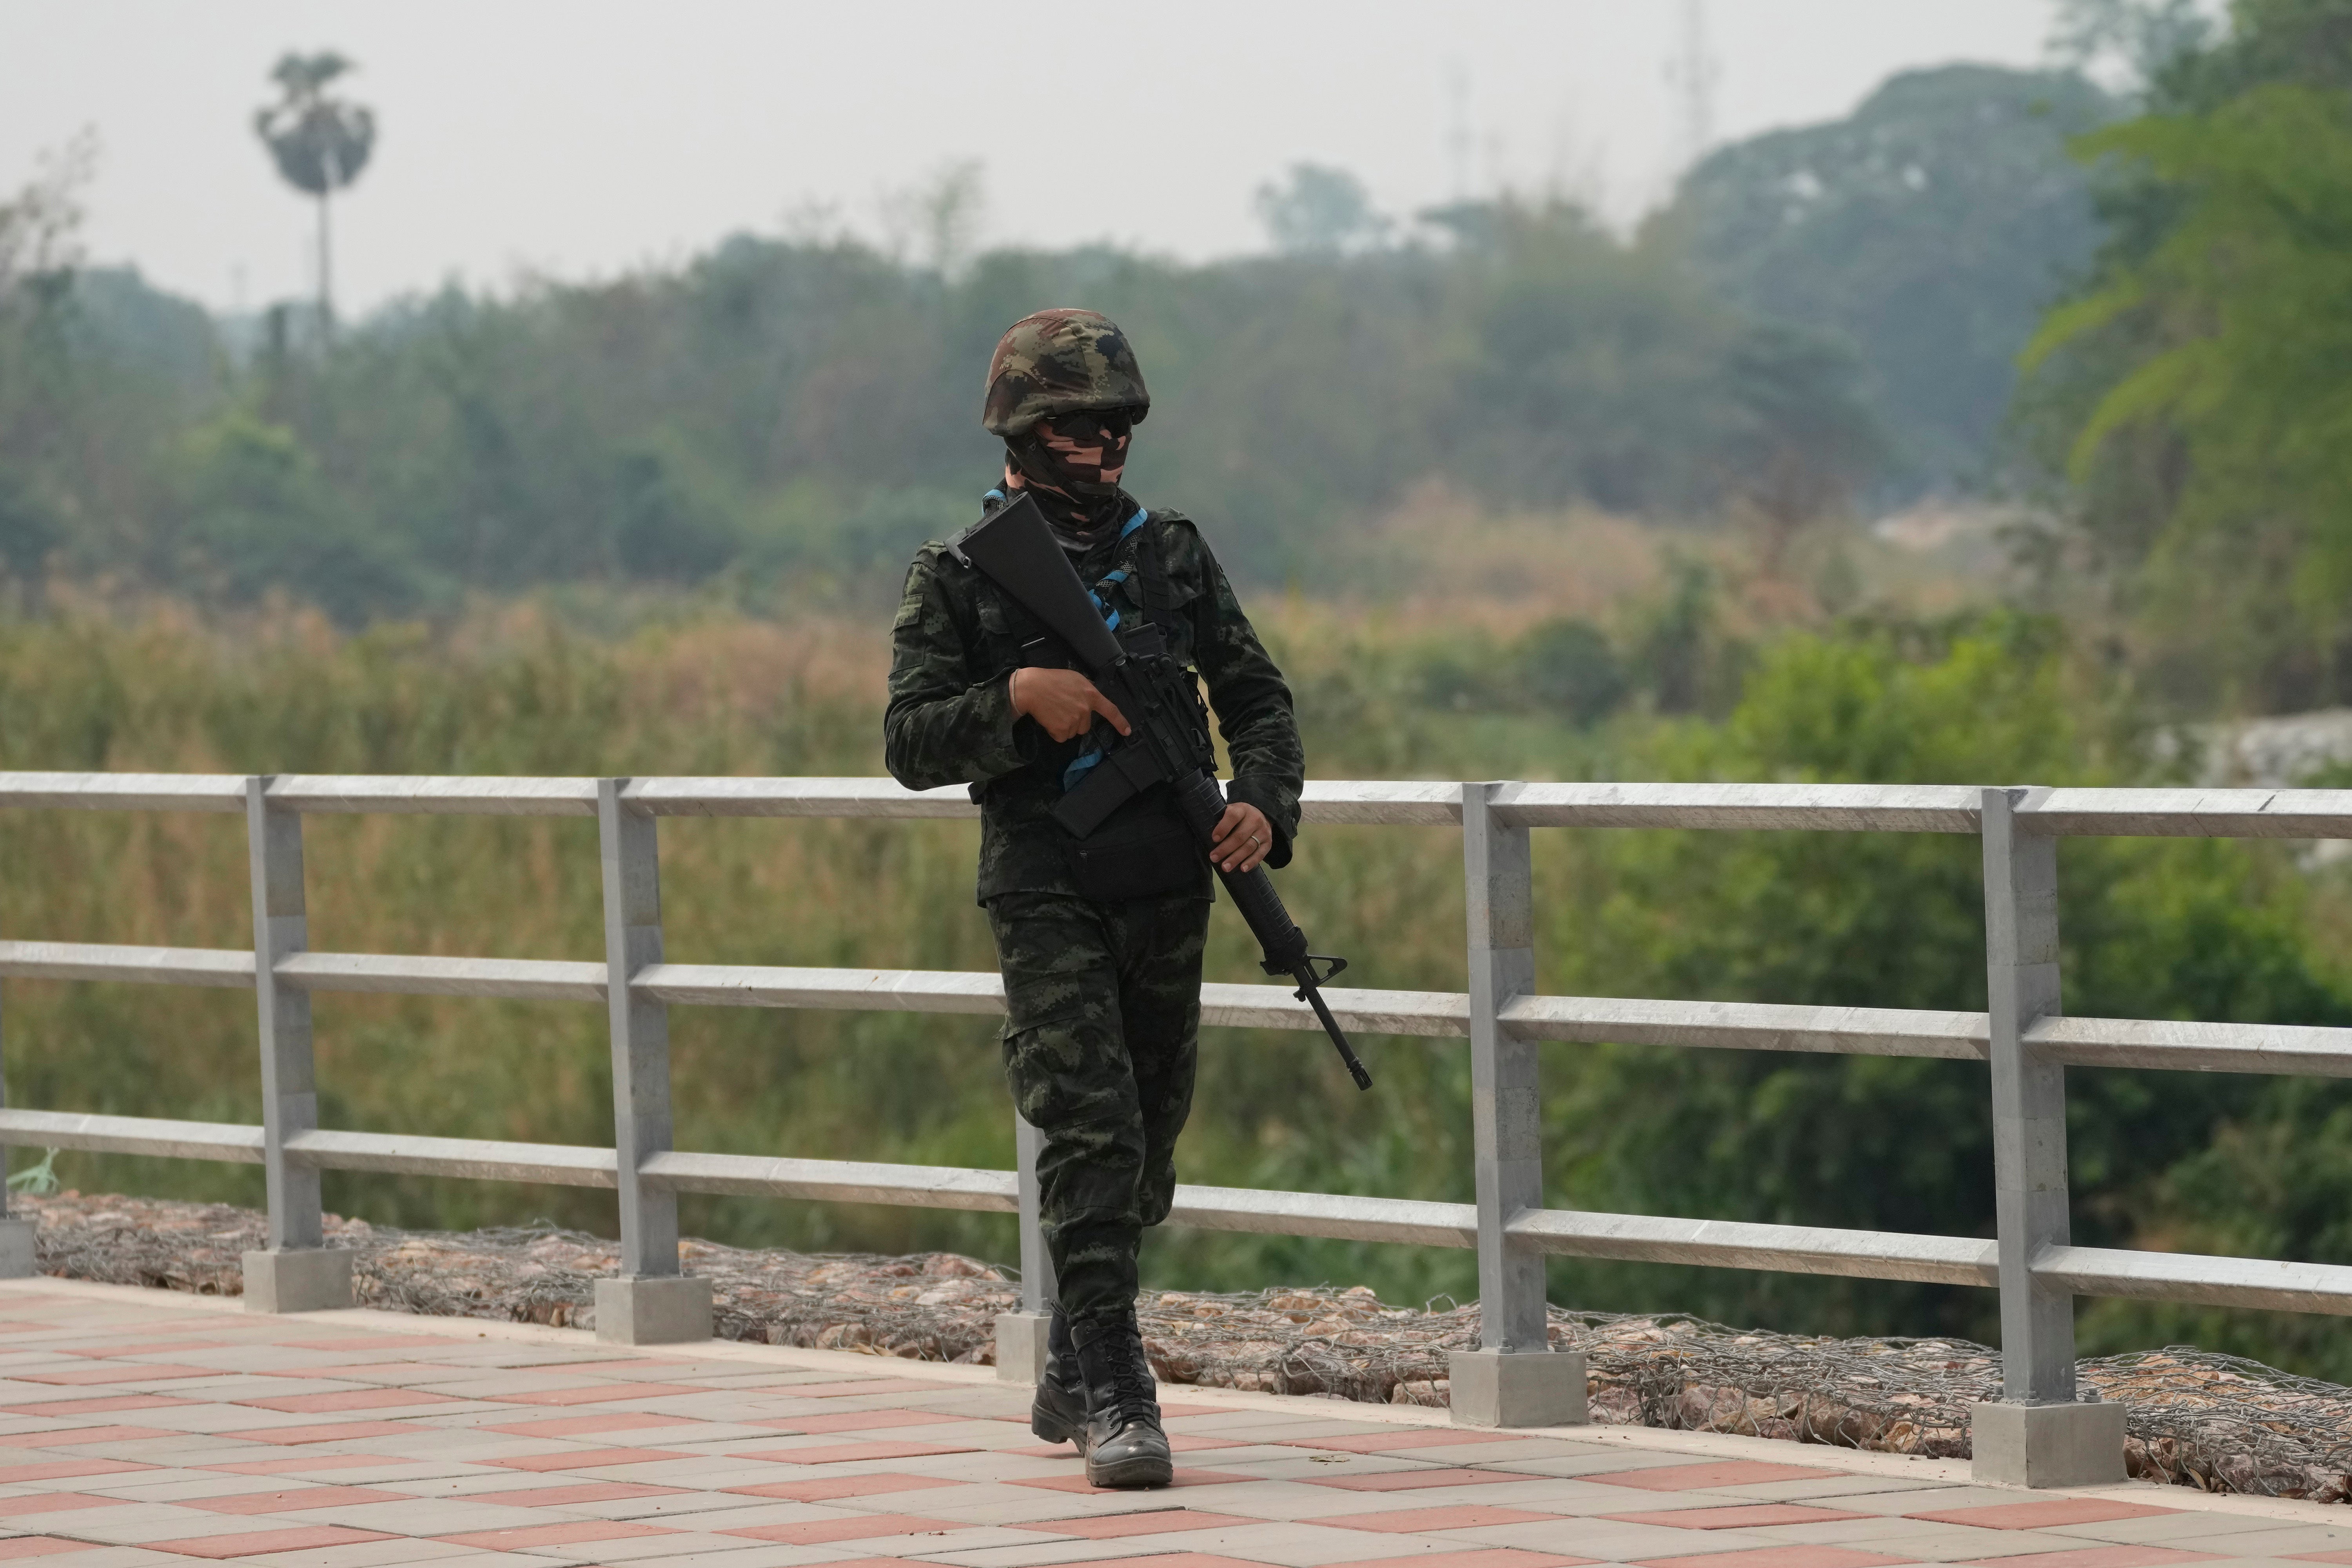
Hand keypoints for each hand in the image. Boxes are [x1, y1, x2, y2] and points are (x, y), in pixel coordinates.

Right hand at [1010, 668, 1129, 743]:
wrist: (1031, 688)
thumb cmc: (1051, 680)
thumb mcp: (1075, 678)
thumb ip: (1086, 690)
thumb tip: (1090, 700)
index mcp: (1090, 694)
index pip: (1110, 710)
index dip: (1120, 722)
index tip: (1127, 731)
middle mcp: (1085, 710)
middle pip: (1086, 725)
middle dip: (1076, 720)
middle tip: (1063, 708)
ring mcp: (1074, 721)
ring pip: (1074, 732)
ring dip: (1066, 726)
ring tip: (1054, 712)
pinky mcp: (1061, 730)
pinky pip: (1062, 737)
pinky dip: (1056, 731)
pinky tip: (1050, 719)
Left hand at [1210, 801, 1273, 873]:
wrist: (1261, 815)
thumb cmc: (1239, 817)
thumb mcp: (1231, 811)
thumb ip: (1221, 820)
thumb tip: (1205, 836)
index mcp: (1242, 809)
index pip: (1233, 816)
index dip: (1223, 828)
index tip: (1214, 839)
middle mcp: (1255, 820)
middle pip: (1240, 836)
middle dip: (1225, 848)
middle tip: (1214, 858)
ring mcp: (1263, 832)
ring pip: (1249, 847)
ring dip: (1236, 858)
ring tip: (1225, 867)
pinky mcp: (1268, 843)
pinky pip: (1260, 854)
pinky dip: (1251, 862)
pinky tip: (1242, 868)